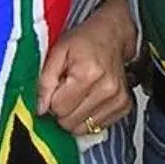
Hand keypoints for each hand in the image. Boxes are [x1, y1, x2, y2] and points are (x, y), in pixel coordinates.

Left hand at [39, 0, 137, 137]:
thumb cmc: (85, 40)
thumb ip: (45, 81)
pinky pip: (97, 127)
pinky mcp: (124, 107)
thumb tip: (40, 108)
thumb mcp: (58, 51)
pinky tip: (89, 99)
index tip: (56, 86)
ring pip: (83, 129)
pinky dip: (88, 117)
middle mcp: (107, 89)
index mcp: (89, 73)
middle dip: (62, 109)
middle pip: (70, 122)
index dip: (51, 99)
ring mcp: (118, 99)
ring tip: (77, 94)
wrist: (113, 34)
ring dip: (75, 115)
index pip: (58, 108)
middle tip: (65, 90)